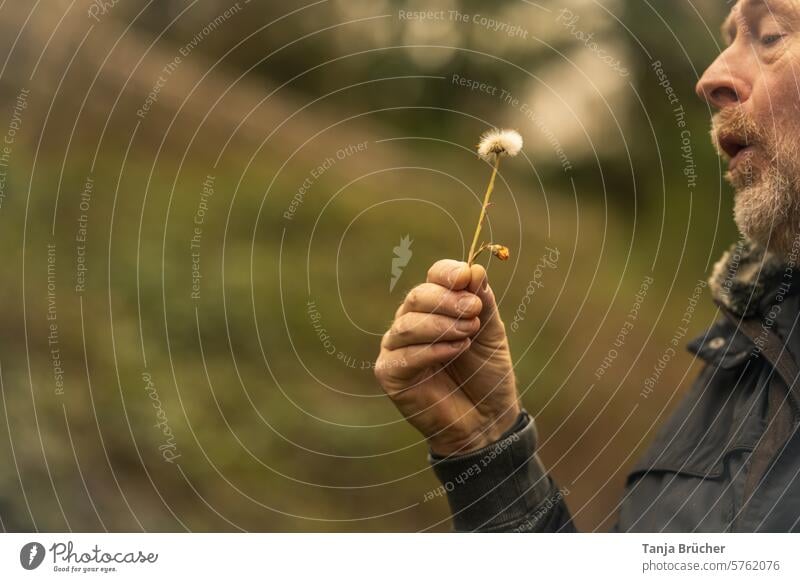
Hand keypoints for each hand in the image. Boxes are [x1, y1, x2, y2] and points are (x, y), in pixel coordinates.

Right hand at [375, 259, 519, 455]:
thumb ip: (482, 302)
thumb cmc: (486, 373)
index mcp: (435, 306)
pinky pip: (404, 355)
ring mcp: (396, 347)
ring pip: (408, 324)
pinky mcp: (389, 374)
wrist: (486, 419)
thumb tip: (474, 269)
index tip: (467, 278)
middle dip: (448, 301)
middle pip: (418, 296)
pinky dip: (432, 350)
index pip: (434, 277)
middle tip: (475, 312)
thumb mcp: (491, 333)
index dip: (448, 274)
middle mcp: (411, 321)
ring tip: (469, 335)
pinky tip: (455, 351)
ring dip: (442, 326)